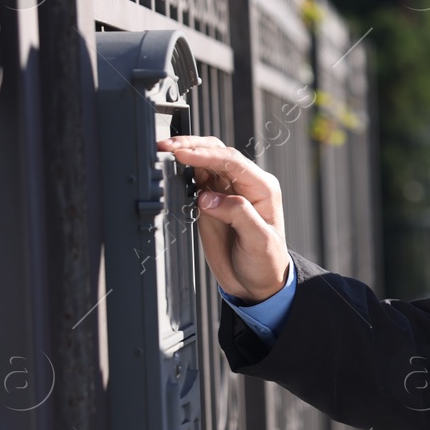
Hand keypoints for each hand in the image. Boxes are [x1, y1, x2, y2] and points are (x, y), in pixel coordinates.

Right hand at [154, 136, 291, 301]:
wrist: (257, 283)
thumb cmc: (266, 262)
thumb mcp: (259, 241)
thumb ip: (237, 214)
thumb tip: (207, 196)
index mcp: (262, 187)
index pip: (232, 161)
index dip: (206, 155)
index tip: (182, 154)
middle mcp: (245, 184)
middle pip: (217, 153)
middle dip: (192, 146)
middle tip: (166, 146)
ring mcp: (227, 191)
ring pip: (205, 161)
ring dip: (185, 154)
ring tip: (163, 151)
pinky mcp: (212, 202)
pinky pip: (196, 179)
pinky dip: (182, 171)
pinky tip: (169, 168)